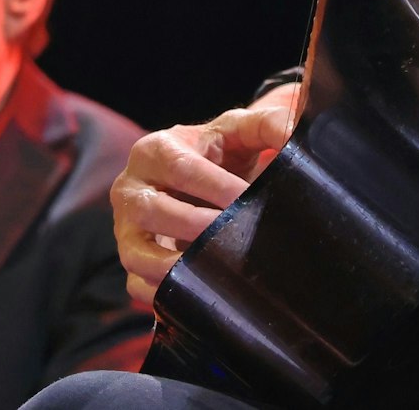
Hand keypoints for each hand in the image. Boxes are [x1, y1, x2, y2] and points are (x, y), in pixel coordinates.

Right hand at [111, 98, 295, 308]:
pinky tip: (196, 292)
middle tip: (236, 233)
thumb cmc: (221, 152)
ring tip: (215, 268)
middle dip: (197, 225)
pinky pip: (138, 285)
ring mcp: (124, 229)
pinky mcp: (131, 259)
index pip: (181, 169)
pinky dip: (163, 294)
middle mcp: (129, 188)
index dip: (216, 186)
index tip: (248, 198)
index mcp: (154, 150)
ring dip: (175, 265)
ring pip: (137, 254)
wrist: (202, 177)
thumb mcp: (241, 131)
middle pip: (153, 210)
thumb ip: (269, 124)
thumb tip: (294, 133)